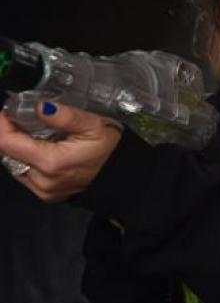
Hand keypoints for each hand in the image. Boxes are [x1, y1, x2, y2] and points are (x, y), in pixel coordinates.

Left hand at [0, 103, 121, 201]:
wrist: (125, 176)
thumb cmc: (112, 150)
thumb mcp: (94, 125)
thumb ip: (66, 116)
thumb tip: (41, 107)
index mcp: (51, 162)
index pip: (6, 142)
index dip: (2, 124)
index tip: (7, 111)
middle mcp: (42, 180)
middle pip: (7, 154)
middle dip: (12, 134)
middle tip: (25, 120)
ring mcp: (44, 190)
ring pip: (14, 164)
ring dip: (19, 148)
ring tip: (37, 134)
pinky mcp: (47, 195)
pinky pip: (25, 175)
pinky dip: (28, 160)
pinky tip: (43, 150)